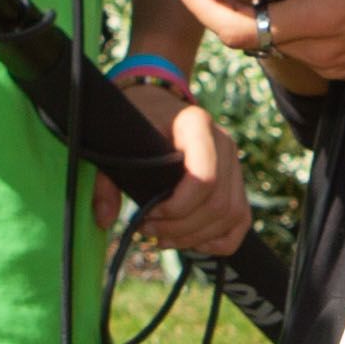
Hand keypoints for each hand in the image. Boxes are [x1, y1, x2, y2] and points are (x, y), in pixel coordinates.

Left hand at [111, 83, 253, 258]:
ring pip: (230, 215)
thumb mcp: (117, 141)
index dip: (178, 208)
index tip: (147, 215)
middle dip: (181, 229)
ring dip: (196, 237)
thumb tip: (104, 219)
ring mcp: (234, 163)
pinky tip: (190, 241)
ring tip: (163, 238)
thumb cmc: (138, 121)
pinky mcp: (236, 181)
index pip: (204, 178)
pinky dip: (218, 240)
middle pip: (217, 204)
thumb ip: (106, 180)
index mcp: (197, 125)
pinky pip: (240, 220)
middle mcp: (224, 143)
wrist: (158, 102)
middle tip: (148, 231)